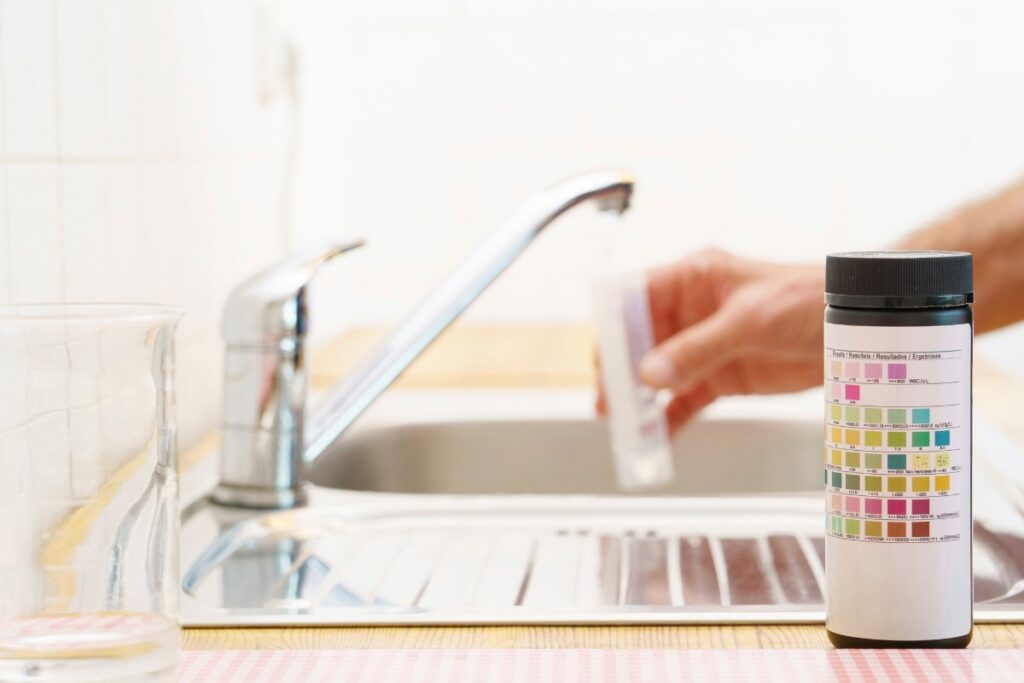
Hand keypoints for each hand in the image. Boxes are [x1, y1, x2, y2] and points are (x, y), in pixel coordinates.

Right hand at [595, 248, 824, 432]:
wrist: (854, 328)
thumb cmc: (810, 299)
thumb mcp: (749, 320)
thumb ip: (698, 348)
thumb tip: (652, 372)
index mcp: (692, 279)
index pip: (636, 298)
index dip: (614, 325)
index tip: (604, 356)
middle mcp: (691, 312)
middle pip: (639, 341)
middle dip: (621, 370)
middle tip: (611, 398)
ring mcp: (704, 346)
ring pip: (658, 375)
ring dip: (639, 399)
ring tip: (623, 423)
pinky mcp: (720, 377)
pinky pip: (684, 401)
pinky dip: (668, 419)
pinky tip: (656, 436)